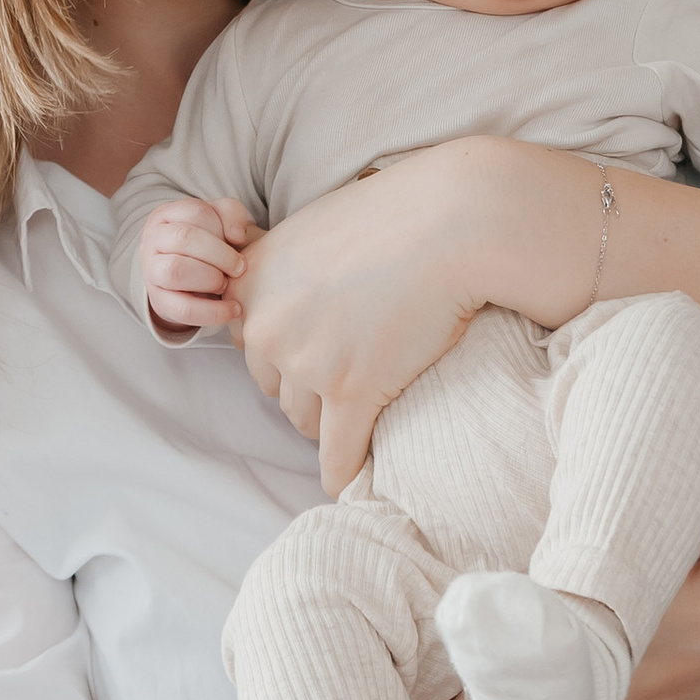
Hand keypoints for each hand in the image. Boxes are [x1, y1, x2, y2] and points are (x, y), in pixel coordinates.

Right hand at [140, 195, 260, 331]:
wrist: (185, 280)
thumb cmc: (205, 244)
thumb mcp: (218, 221)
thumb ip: (231, 214)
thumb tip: (236, 235)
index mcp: (167, 215)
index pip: (196, 211)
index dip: (222, 226)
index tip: (239, 241)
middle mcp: (153, 240)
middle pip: (184, 238)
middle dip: (220, 254)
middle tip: (239, 267)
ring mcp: (152, 271)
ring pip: (176, 270)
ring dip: (211, 278)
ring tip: (226, 284)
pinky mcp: (159, 302)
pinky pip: (183, 309)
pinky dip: (212, 311)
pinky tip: (232, 309)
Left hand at [231, 147, 492, 492]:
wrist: (449, 222)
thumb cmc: (394, 216)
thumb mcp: (314, 229)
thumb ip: (287, 267)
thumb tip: (292, 298)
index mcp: (251, 283)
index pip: (250, 342)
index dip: (287, 347)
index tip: (318, 345)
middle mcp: (268, 325)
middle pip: (274, 385)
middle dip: (306, 385)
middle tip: (348, 372)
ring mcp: (308, 362)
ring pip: (305, 420)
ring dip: (329, 421)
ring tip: (362, 410)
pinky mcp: (352, 391)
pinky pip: (338, 453)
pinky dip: (343, 472)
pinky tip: (352, 484)